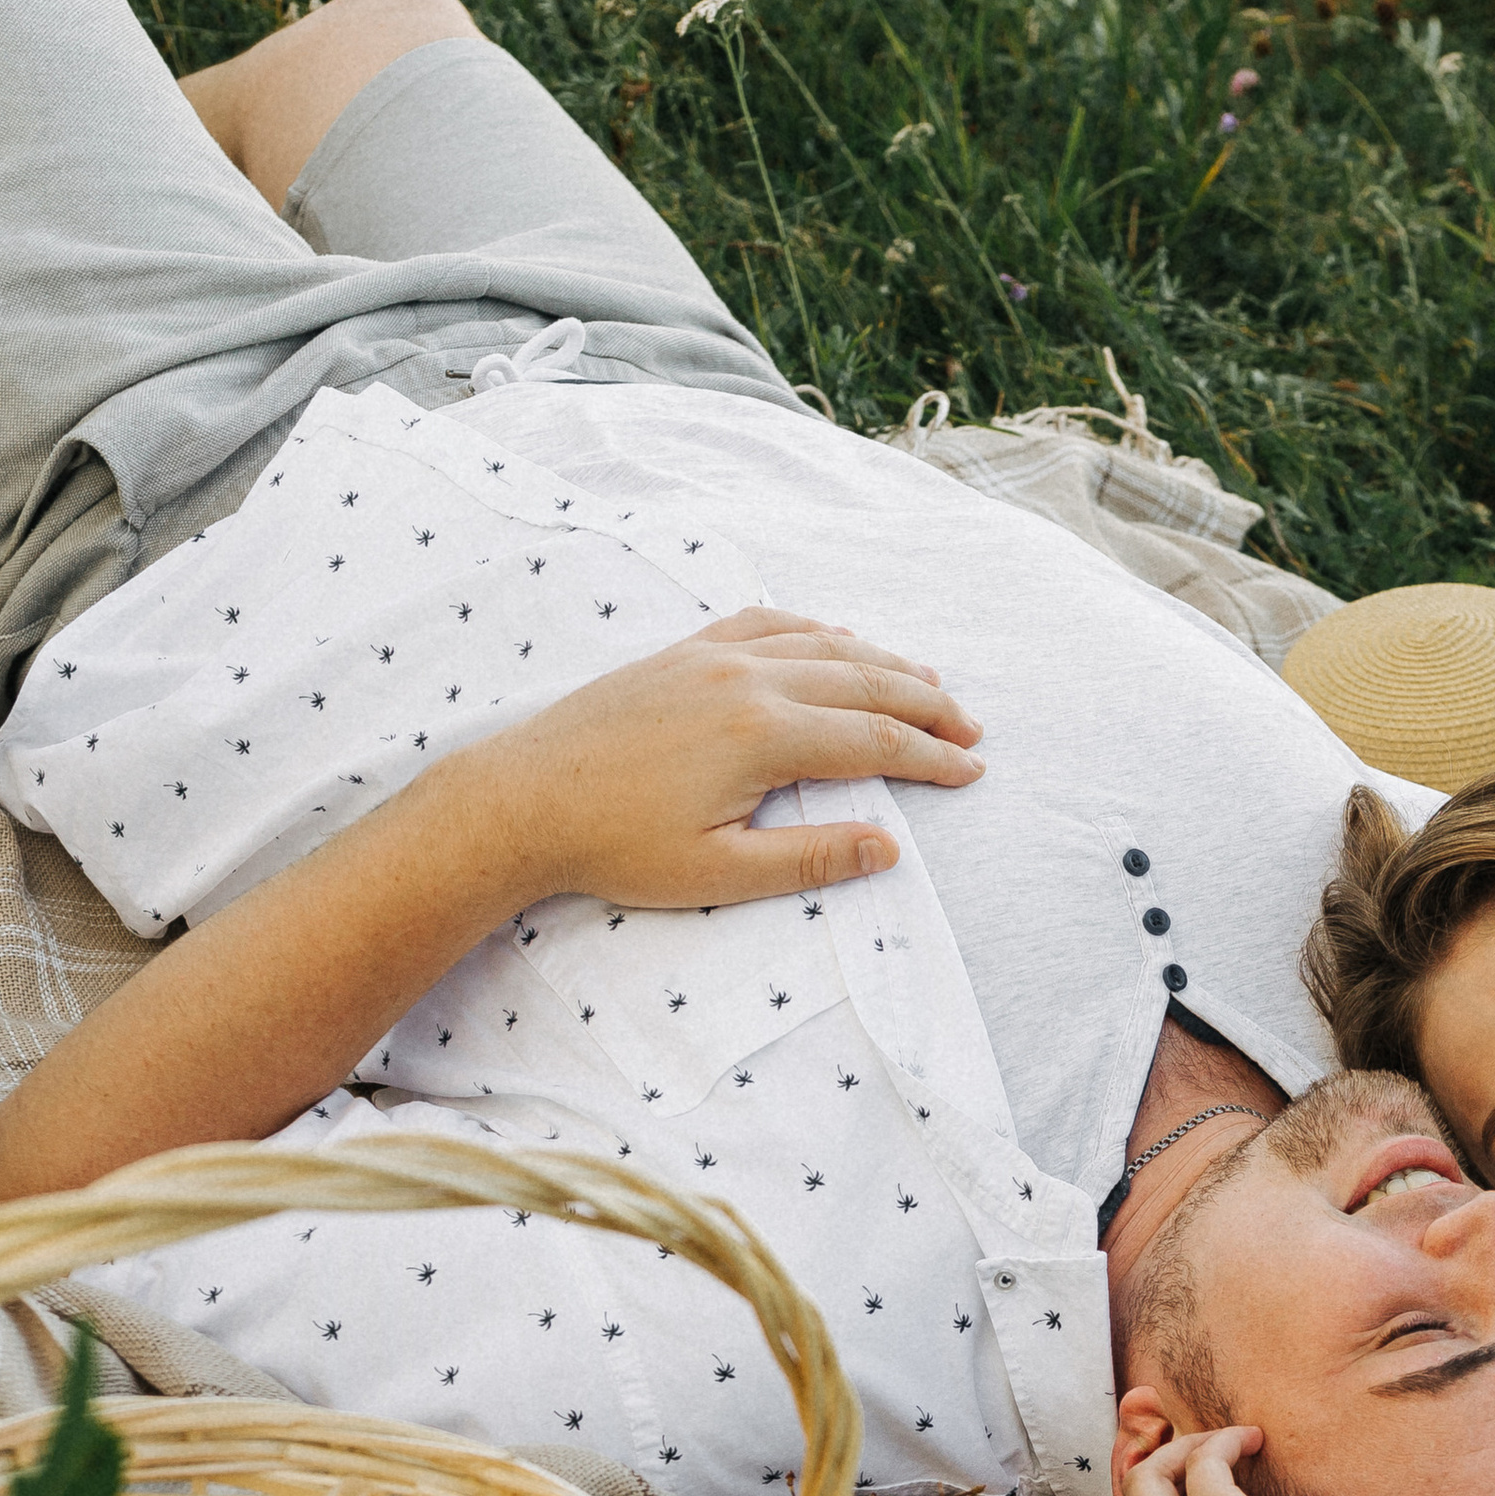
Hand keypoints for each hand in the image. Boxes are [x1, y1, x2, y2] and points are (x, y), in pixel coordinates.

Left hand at [472, 607, 984, 909]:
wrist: (521, 801)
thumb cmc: (613, 846)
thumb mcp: (717, 872)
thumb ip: (808, 857)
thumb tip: (888, 846)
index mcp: (761, 734)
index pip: (874, 740)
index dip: (932, 757)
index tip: (973, 771)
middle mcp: (745, 680)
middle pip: (862, 679)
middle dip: (926, 703)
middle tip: (971, 727)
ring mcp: (710, 657)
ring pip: (820, 644)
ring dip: (881, 660)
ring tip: (927, 681)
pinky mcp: (680, 654)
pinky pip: (764, 624)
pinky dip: (814, 629)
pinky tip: (836, 636)